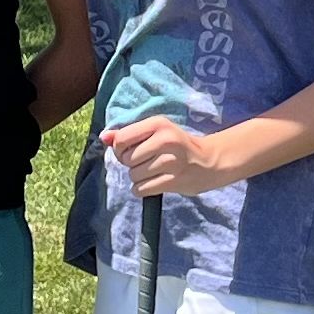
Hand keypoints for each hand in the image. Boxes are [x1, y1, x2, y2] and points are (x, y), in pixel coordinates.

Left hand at [105, 116, 241, 196]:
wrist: (209, 162)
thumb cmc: (177, 145)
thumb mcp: (156, 132)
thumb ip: (128, 134)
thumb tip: (103, 137)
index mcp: (158, 124)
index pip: (122, 139)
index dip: (120, 149)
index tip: (130, 151)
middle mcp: (165, 140)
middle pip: (127, 159)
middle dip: (131, 164)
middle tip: (146, 162)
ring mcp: (171, 161)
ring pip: (134, 176)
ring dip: (138, 178)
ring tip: (153, 172)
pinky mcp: (174, 180)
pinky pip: (142, 189)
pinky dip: (143, 189)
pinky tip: (154, 182)